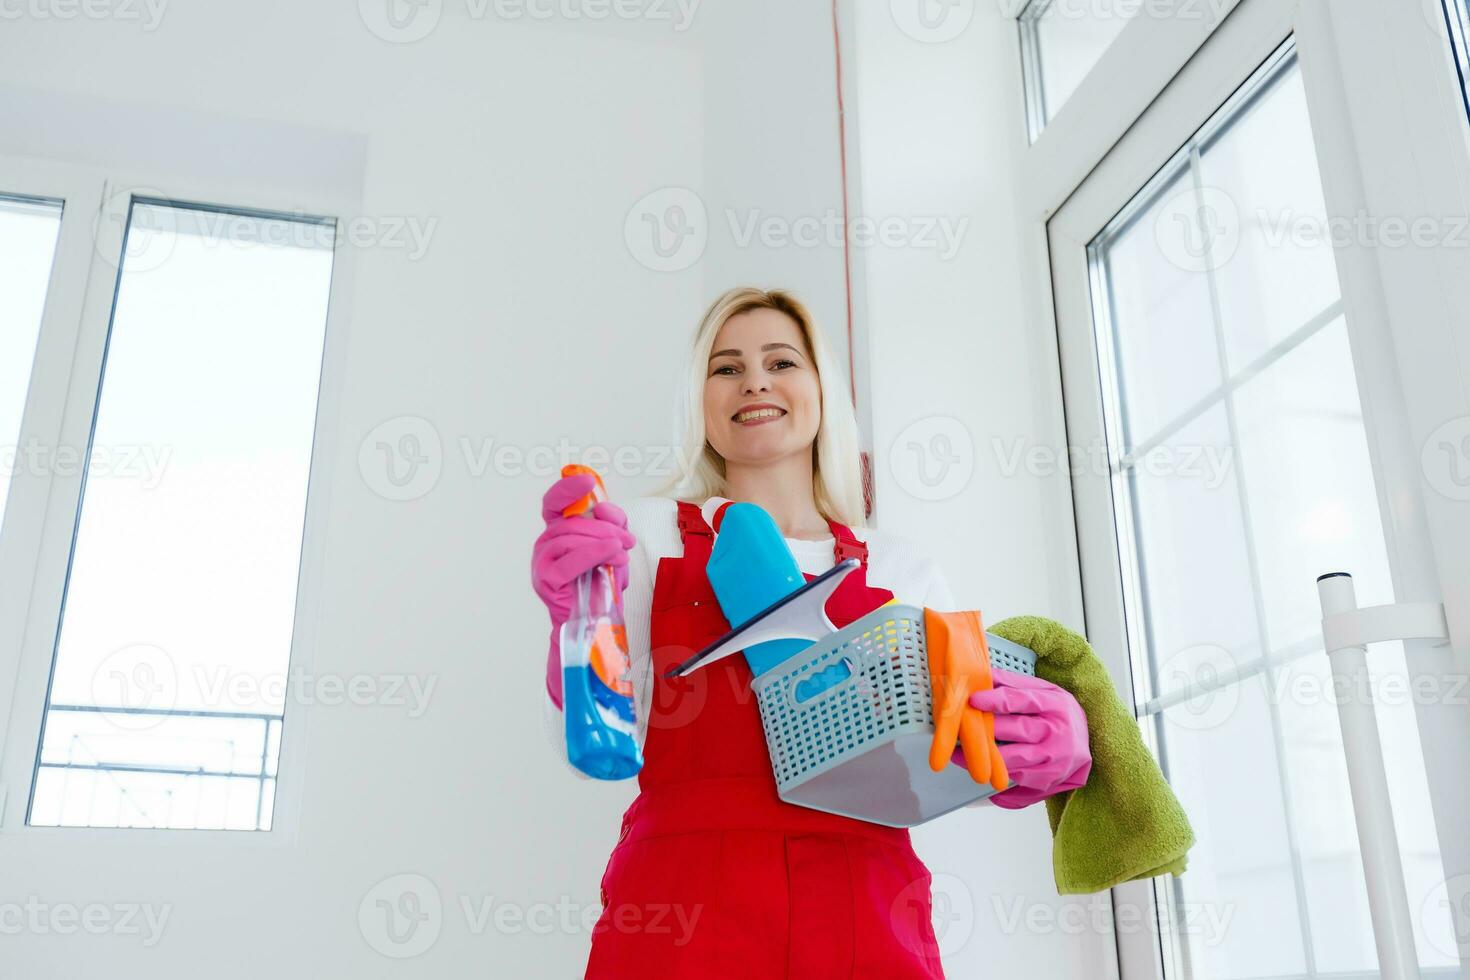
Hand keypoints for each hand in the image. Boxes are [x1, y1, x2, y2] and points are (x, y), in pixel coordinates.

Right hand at [533, 474, 635, 707]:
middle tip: (627, 539)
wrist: (594, 624)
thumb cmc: (600, 585)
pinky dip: (594, 554)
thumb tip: (604, 508)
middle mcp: (546, 544)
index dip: (568, 489)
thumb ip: (610, 525)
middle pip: (572, 521)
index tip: (587, 481)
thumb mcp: (612, 549)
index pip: (555, 503)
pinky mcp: (546, 580)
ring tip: (622, 552)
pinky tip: (613, 557)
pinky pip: (571, 560)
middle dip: (605, 526)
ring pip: (572, 537)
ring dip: (604, 541)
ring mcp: (542, 561)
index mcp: (559, 532)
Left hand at [953, 667, 1090, 808]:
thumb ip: (1012, 683)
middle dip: (987, 731)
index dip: (996, 700)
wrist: (1086, 744)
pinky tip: (980, 772)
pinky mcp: (1048, 780)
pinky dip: (997, 779)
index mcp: (1054, 704)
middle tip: (959, 730)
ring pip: (1015, 760)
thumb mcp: (1042, 691)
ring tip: (959, 754)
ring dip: (986, 758)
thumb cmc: (1057, 713)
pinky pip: (1018, 781)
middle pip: (1018, 730)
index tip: (973, 700)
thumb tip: (982, 673)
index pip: (1023, 700)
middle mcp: (1057, 732)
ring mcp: (1055, 759)